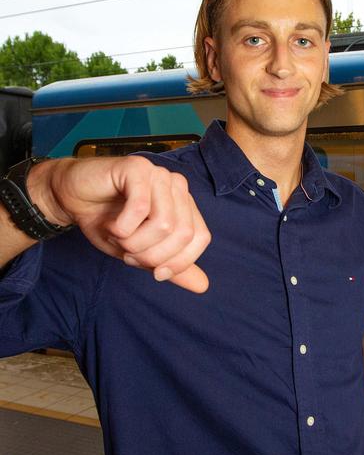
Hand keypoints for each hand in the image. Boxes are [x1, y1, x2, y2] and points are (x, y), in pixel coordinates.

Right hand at [28, 156, 210, 293]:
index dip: (179, 262)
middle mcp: (177, 186)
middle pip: (183, 234)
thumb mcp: (141, 251)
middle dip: (152, 255)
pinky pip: (140, 208)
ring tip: (117, 235)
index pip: (200, 238)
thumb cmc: (106, 221)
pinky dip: (122, 227)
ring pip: (164, 224)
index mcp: (184, 203)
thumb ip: (171, 265)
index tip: (155, 272)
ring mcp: (159, 174)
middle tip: (128, 252)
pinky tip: (110, 224)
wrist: (69, 198)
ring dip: (134, 242)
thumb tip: (203, 286)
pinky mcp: (137, 167)